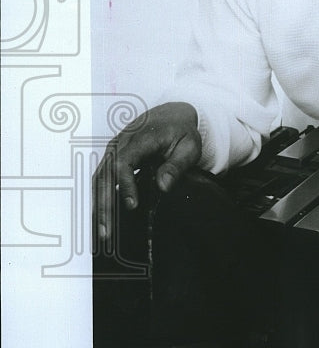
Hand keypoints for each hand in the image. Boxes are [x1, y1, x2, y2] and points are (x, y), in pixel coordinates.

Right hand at [92, 102, 201, 241]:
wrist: (173, 115)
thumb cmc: (182, 132)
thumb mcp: (189, 147)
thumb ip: (176, 165)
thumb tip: (163, 186)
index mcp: (140, 138)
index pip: (124, 162)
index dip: (124, 184)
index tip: (131, 205)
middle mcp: (121, 143)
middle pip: (105, 173)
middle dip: (104, 203)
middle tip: (107, 231)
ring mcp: (114, 149)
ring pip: (99, 178)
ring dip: (99, 204)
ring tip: (103, 232)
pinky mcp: (113, 157)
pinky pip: (102, 178)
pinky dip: (100, 197)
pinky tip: (103, 217)